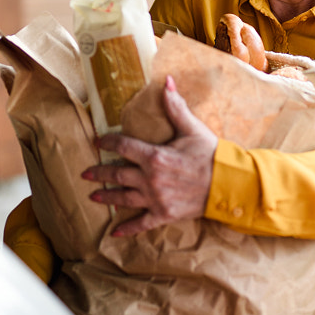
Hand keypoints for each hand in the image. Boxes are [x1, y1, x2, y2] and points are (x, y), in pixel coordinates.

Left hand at [82, 75, 216, 236]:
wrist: (228, 183)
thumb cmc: (210, 154)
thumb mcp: (192, 128)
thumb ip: (175, 106)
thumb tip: (166, 81)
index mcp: (155, 156)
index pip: (123, 146)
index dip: (108, 142)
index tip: (99, 141)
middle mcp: (150, 179)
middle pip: (117, 175)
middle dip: (100, 173)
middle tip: (85, 173)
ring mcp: (156, 199)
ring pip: (124, 199)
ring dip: (107, 196)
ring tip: (93, 195)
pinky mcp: (164, 214)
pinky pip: (141, 223)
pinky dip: (128, 229)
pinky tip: (115, 233)